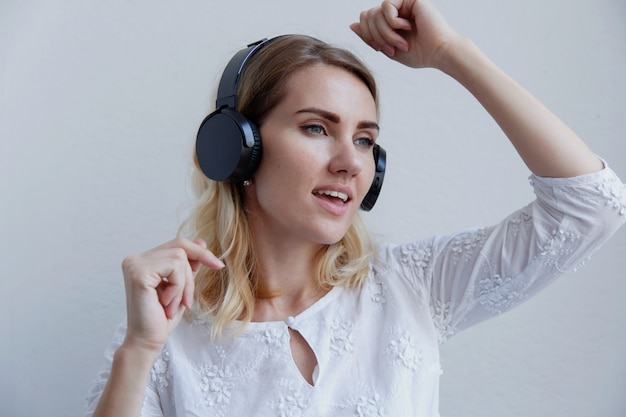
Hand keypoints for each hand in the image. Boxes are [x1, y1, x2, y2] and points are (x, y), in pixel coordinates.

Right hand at [120, 238, 223, 353]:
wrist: (148, 341)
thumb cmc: (163, 317)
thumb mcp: (182, 287)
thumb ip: (189, 265)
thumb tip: (201, 241)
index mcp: (143, 261)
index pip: (177, 244)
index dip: (200, 252)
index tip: (219, 265)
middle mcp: (135, 259)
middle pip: (180, 247)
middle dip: (192, 274)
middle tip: (188, 301)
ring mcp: (134, 264)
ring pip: (179, 258)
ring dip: (184, 285)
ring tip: (174, 305)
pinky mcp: (138, 272)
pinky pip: (174, 268)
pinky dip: (178, 287)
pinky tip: (166, 304)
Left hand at [350, 0, 459, 68]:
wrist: (438, 52)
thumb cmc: (418, 54)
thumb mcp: (387, 48)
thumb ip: (370, 37)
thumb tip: (351, 25)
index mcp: (389, 21)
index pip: (365, 20)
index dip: (368, 36)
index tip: (381, 49)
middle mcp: (395, 10)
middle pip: (367, 16)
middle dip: (376, 36)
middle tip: (392, 48)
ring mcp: (402, 3)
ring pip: (375, 12)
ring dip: (385, 32)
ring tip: (401, 42)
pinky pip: (386, 6)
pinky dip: (393, 22)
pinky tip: (407, 27)